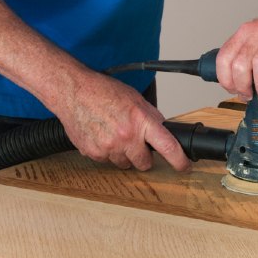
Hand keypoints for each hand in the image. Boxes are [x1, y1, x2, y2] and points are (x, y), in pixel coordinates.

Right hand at [49, 71, 190, 171]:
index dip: (179, 161)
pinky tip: (101, 135)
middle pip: (144, 163)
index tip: (184, 166)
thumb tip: (163, 130)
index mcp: (141, 121)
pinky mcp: (93, 153)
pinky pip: (106, 161)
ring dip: (122, 154)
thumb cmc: (102, 91)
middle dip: (143, 156)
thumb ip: (150, 116)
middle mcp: (126, 136)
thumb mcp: (134, 99)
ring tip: (113, 133)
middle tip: (135, 143)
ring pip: (124, 163)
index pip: (168, 146)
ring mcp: (108, 147)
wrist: (73, 91)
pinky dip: (106, 152)